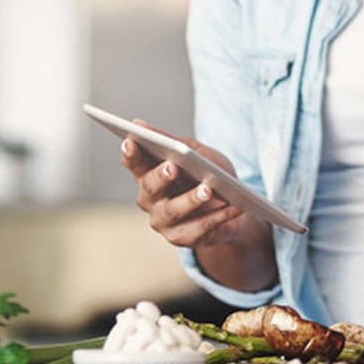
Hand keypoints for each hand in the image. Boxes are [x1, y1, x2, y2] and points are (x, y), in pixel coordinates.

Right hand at [121, 122, 253, 248]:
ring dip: (191, 199)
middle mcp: (151, 200)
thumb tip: (140, 124)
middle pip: (150, 188)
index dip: (130, 154)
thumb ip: (173, 141)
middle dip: (160, 176)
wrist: (232, 207)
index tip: (130, 141)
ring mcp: (164, 222)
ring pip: (173, 211)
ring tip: (208, 189)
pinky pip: (201, 227)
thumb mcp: (196, 152)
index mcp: (149, 175)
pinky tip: (233, 206)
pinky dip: (219, 216)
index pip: (134, 163)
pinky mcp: (184, 238)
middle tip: (172, 166)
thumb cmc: (208, 174)